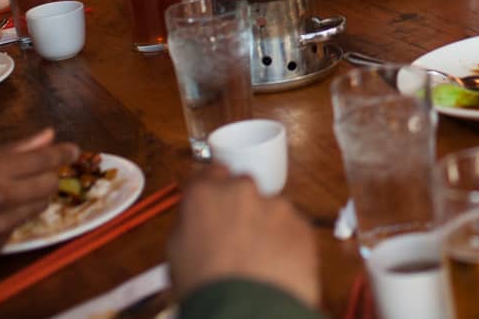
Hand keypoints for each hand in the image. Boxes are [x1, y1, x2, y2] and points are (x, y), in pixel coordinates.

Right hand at [0, 130, 77, 291]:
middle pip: (49, 183)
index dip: (63, 154)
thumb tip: (47, 136)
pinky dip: (14, 219)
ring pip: (39, 207)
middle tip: (41, 173)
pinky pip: (18, 227)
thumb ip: (7, 152)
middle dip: (49, 177)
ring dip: (34, 199)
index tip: (73, 150)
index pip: (43, 159)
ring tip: (13, 194)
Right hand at [168, 166, 318, 307]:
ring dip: (266, 226)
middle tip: (235, 238)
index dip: (212, 187)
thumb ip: (189, 222)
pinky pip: (293, 228)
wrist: (246, 311)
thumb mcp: (177, 252)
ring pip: (271, 209)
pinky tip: (276, 266)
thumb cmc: (207, 288)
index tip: (214, 198)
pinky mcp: (302, 224)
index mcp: (204, 195)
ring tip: (258, 260)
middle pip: (242, 188)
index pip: (209, 172)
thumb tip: (196, 218)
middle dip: (241, 207)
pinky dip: (287, 242)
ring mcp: (275, 206)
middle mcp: (241, 191)